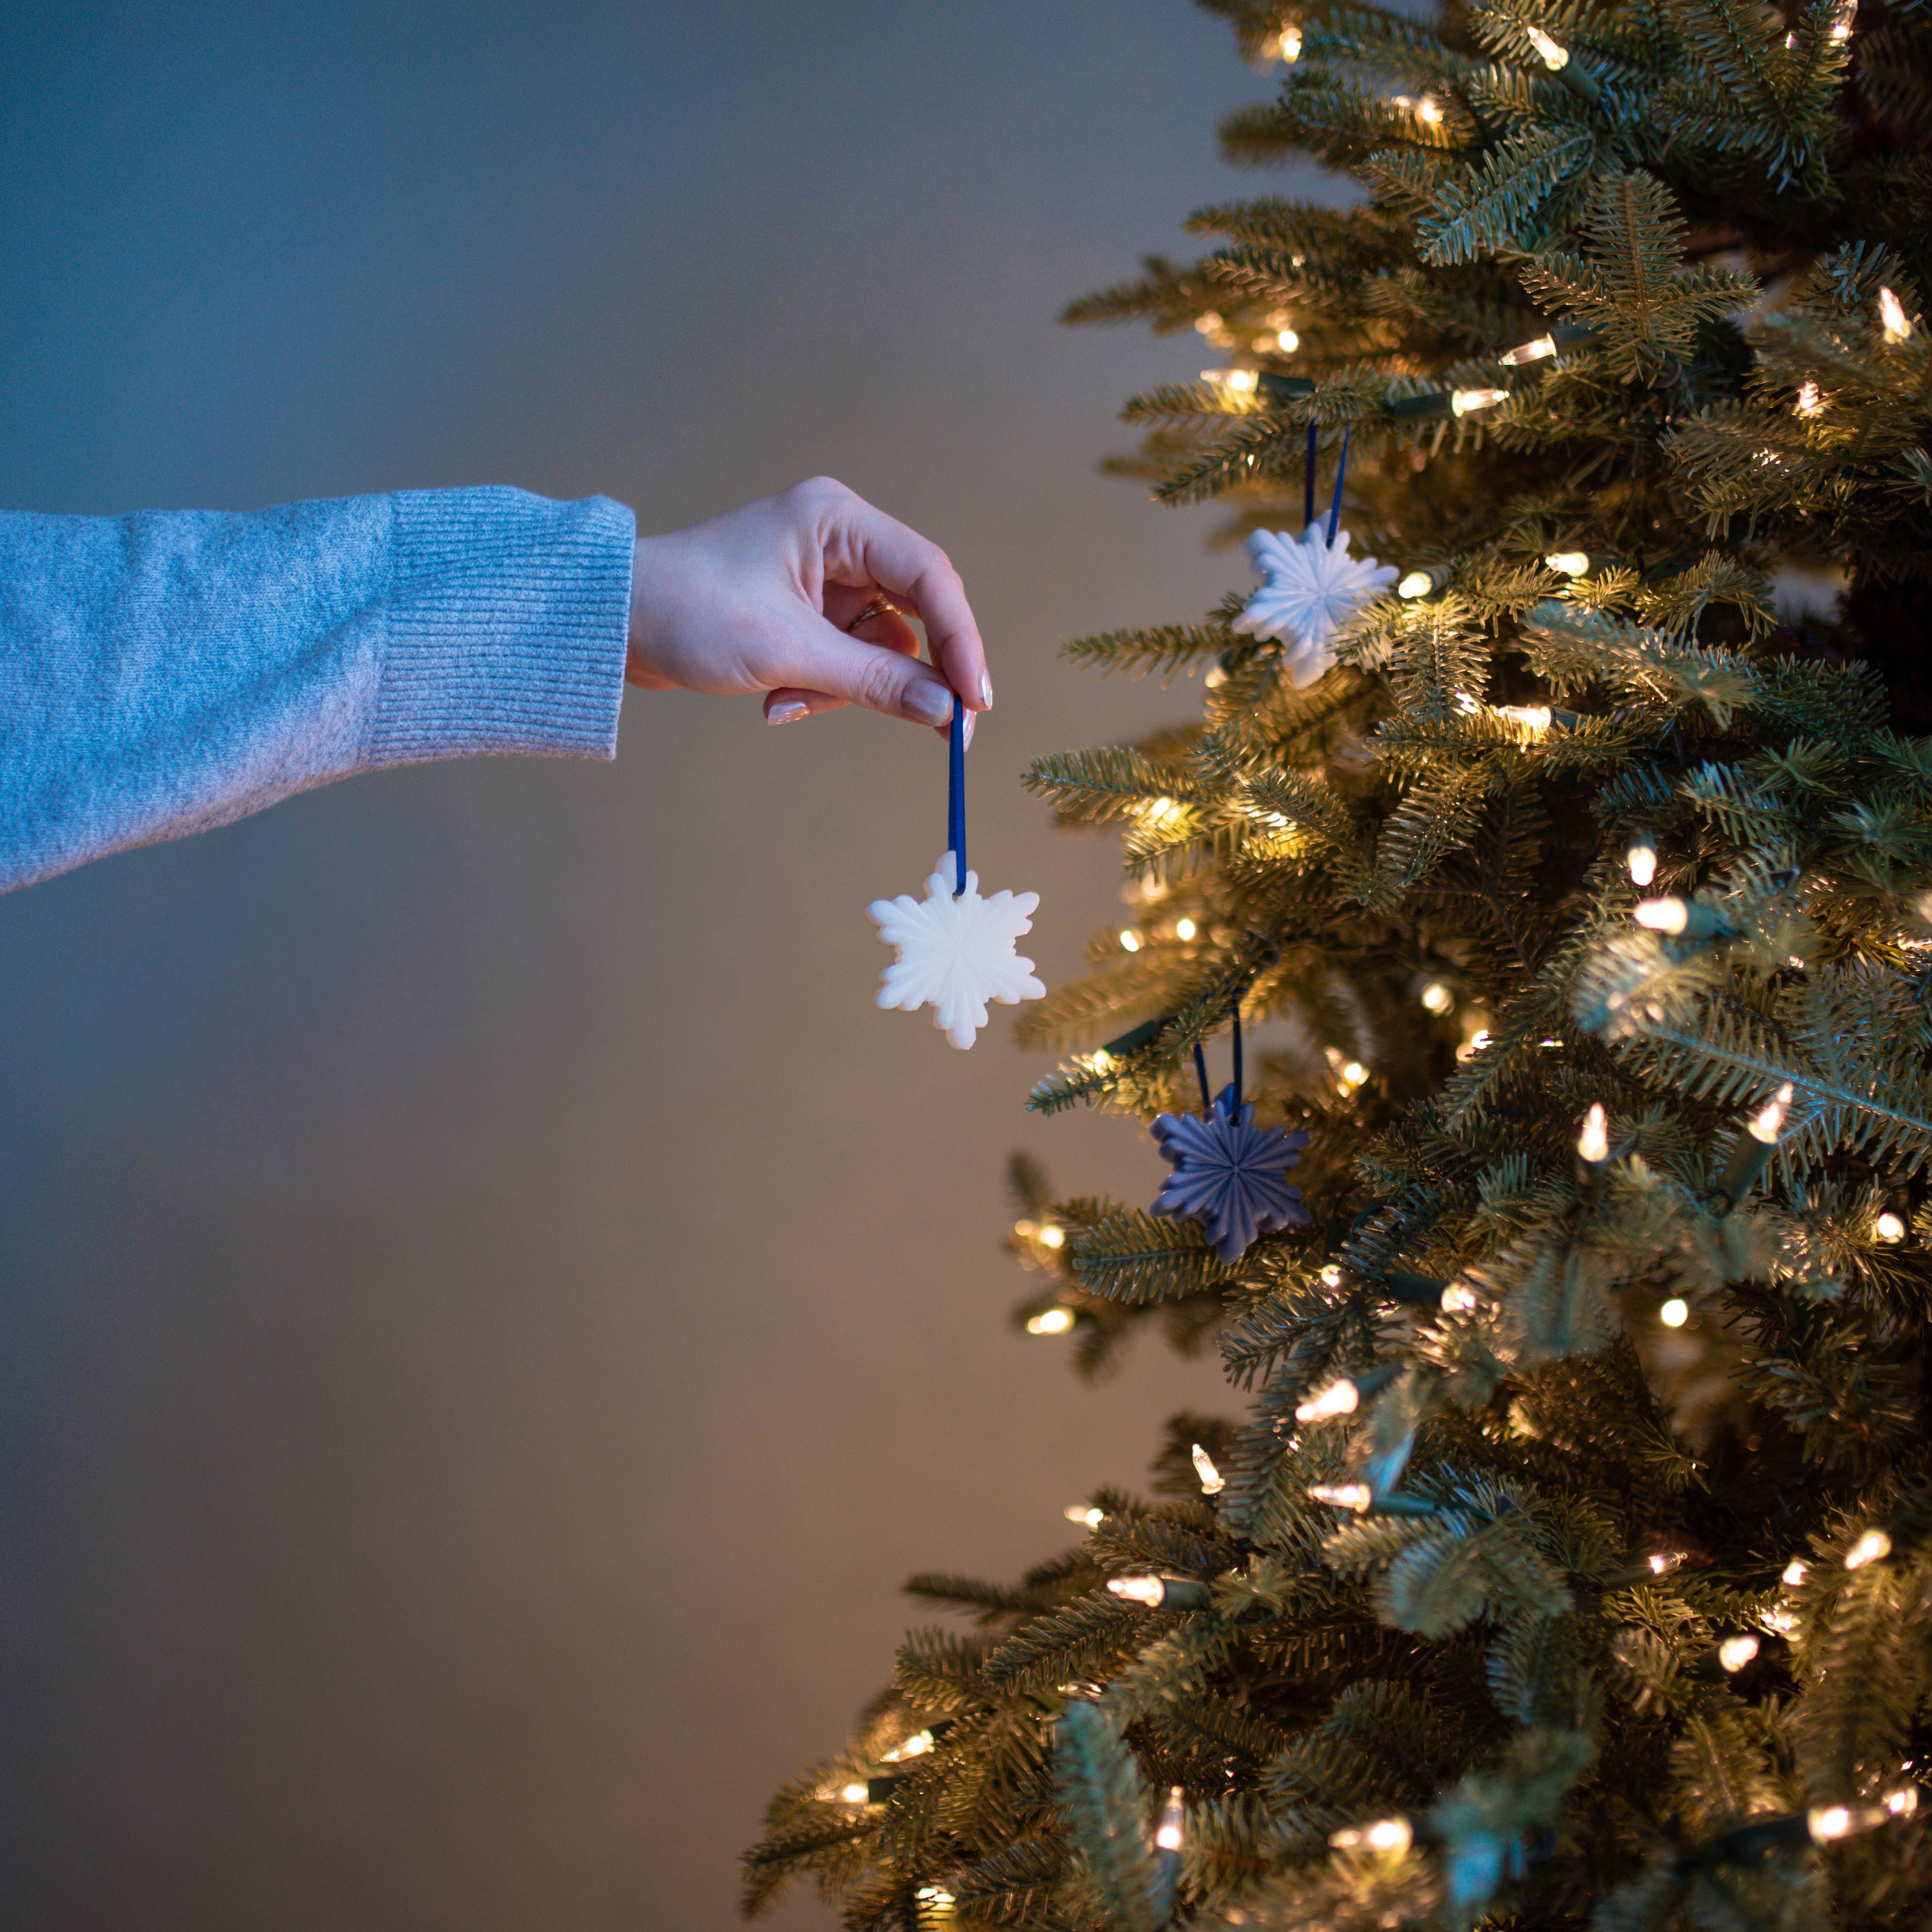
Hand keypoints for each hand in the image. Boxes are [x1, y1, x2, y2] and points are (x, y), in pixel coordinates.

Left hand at [625, 477, 990, 737]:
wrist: (613, 622)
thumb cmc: (687, 611)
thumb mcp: (787, 652)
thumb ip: (874, 682)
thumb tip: (946, 711)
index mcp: (837, 520)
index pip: (929, 576)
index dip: (962, 639)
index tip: (976, 701)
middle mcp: (839, 540)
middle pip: (916, 612)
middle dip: (916, 676)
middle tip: (945, 734)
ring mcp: (824, 577)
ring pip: (880, 647)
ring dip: (846, 690)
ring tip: (786, 705)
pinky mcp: (807, 612)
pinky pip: (845, 660)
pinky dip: (820, 690)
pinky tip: (775, 702)